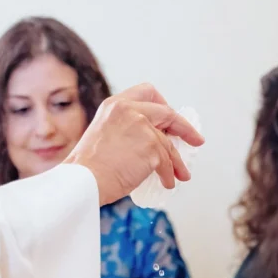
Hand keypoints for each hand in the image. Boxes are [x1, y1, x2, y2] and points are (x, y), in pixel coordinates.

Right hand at [65, 83, 203, 205]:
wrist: (82, 181)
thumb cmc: (88, 169)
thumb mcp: (104, 137)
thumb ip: (124, 132)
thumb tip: (150, 146)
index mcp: (114, 105)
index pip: (146, 93)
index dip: (163, 104)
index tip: (170, 118)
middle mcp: (128, 110)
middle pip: (166, 112)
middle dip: (183, 127)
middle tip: (194, 140)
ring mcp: (141, 126)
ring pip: (168, 144)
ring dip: (177, 162)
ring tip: (181, 176)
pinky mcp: (151, 147)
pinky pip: (166, 162)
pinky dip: (169, 175)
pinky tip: (167, 184)